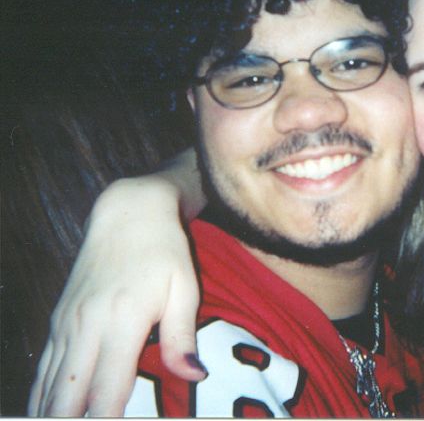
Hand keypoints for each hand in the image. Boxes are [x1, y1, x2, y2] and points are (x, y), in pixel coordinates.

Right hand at [28, 176, 204, 415]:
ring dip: (50, 413)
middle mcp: (87, 327)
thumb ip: (182, 337)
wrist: (128, 213)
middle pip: (66, 396)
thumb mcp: (185, 289)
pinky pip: (43, 366)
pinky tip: (44, 412)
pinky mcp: (59, 319)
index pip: (106, 391)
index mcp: (122, 322)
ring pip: (47, 385)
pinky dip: (41, 393)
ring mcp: (67, 323)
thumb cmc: (165, 252)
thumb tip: (193, 377)